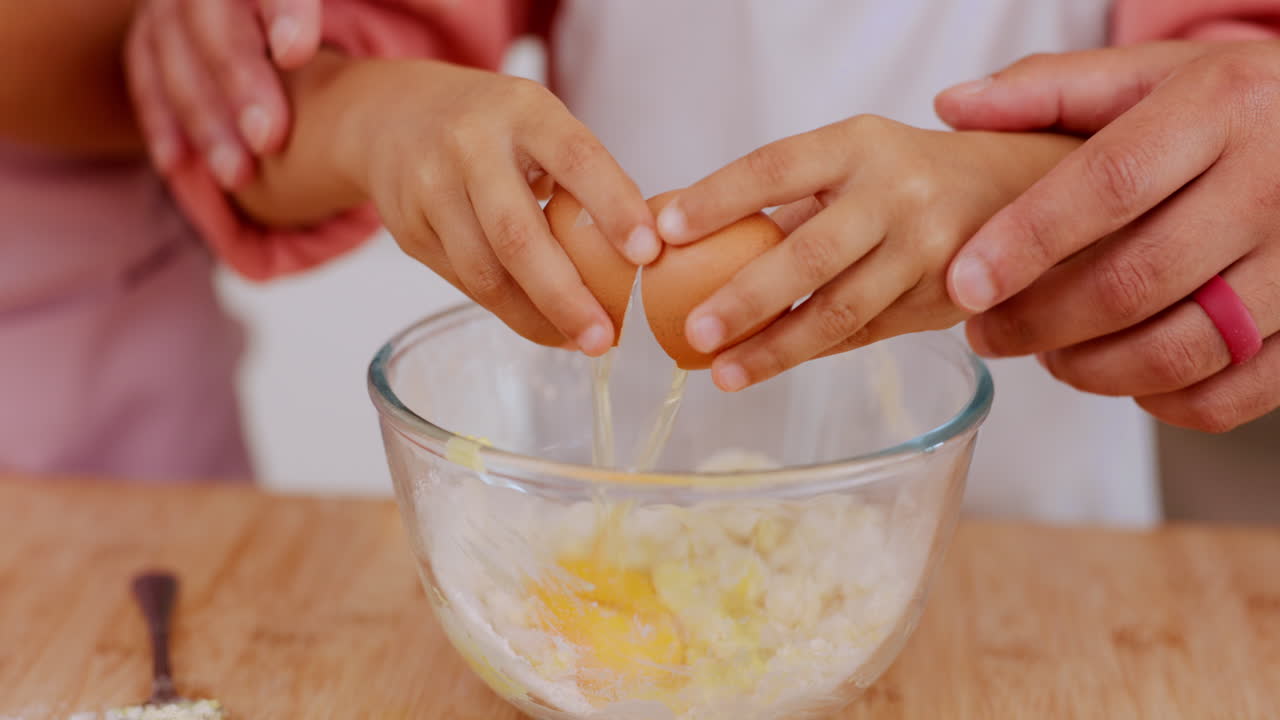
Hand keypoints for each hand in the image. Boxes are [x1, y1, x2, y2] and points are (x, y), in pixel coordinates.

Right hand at [125, 0, 321, 185]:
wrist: (268, 19)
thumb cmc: (340, 0)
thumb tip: (444, 22)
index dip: (282, 10)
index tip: (296, 55)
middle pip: (212, 13)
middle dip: (239, 78)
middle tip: (269, 139)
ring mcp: (169, 0)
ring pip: (172, 47)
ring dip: (202, 118)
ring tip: (237, 175)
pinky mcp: (149, 31)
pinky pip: (144, 72)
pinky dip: (160, 120)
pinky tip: (176, 165)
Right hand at [333, 60, 657, 354]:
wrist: (395, 115)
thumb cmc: (493, 126)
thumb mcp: (540, 123)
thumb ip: (584, 175)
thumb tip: (641, 253)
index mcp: (522, 111)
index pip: (576, 159)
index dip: (613, 207)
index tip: (648, 254)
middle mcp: (470, 147)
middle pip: (518, 235)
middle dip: (566, 296)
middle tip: (605, 337)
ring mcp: (430, 189)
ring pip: (485, 273)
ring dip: (536, 318)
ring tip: (578, 340)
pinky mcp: (409, 230)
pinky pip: (465, 283)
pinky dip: (508, 311)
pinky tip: (542, 325)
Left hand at [654, 115, 1078, 391]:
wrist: (1023, 190)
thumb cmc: (907, 176)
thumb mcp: (853, 159)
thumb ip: (785, 198)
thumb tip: (680, 238)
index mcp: (858, 144)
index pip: (775, 167)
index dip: (717, 200)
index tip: (662, 233)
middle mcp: (897, 193)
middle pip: (809, 254)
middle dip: (746, 299)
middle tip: (693, 333)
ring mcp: (927, 251)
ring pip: (841, 311)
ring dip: (776, 349)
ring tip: (722, 374)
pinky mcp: (944, 301)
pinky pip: (864, 334)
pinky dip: (812, 352)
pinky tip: (769, 366)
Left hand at [936, 41, 1279, 431]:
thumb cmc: (1237, 104)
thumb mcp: (1154, 74)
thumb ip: (1052, 90)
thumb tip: (953, 106)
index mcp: (1221, 110)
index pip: (1109, 184)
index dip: (1026, 243)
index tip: (964, 285)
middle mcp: (1272, 186)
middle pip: (1134, 281)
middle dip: (1038, 322)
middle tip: (986, 332)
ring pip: (1180, 350)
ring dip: (1089, 369)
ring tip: (1046, 353)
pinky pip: (1232, 396)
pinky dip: (1162, 402)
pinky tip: (1122, 373)